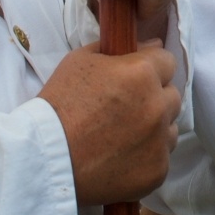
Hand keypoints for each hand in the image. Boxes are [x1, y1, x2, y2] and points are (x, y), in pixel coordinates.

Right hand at [39, 41, 180, 203]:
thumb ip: (119, 48)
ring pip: (170, 126)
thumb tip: (152, 44)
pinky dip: (147, 156)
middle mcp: (157, 105)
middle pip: (172, 94)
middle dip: (154, 97)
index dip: (150, 68)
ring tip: (122, 135)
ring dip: (154, 127)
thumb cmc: (58, 105)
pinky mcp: (156, 171)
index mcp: (142, 74)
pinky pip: (162, 156)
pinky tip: (121, 156)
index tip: (135, 79)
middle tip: (125, 109)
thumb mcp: (80, 61)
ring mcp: (159, 141)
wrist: (42, 158)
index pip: (168, 61)